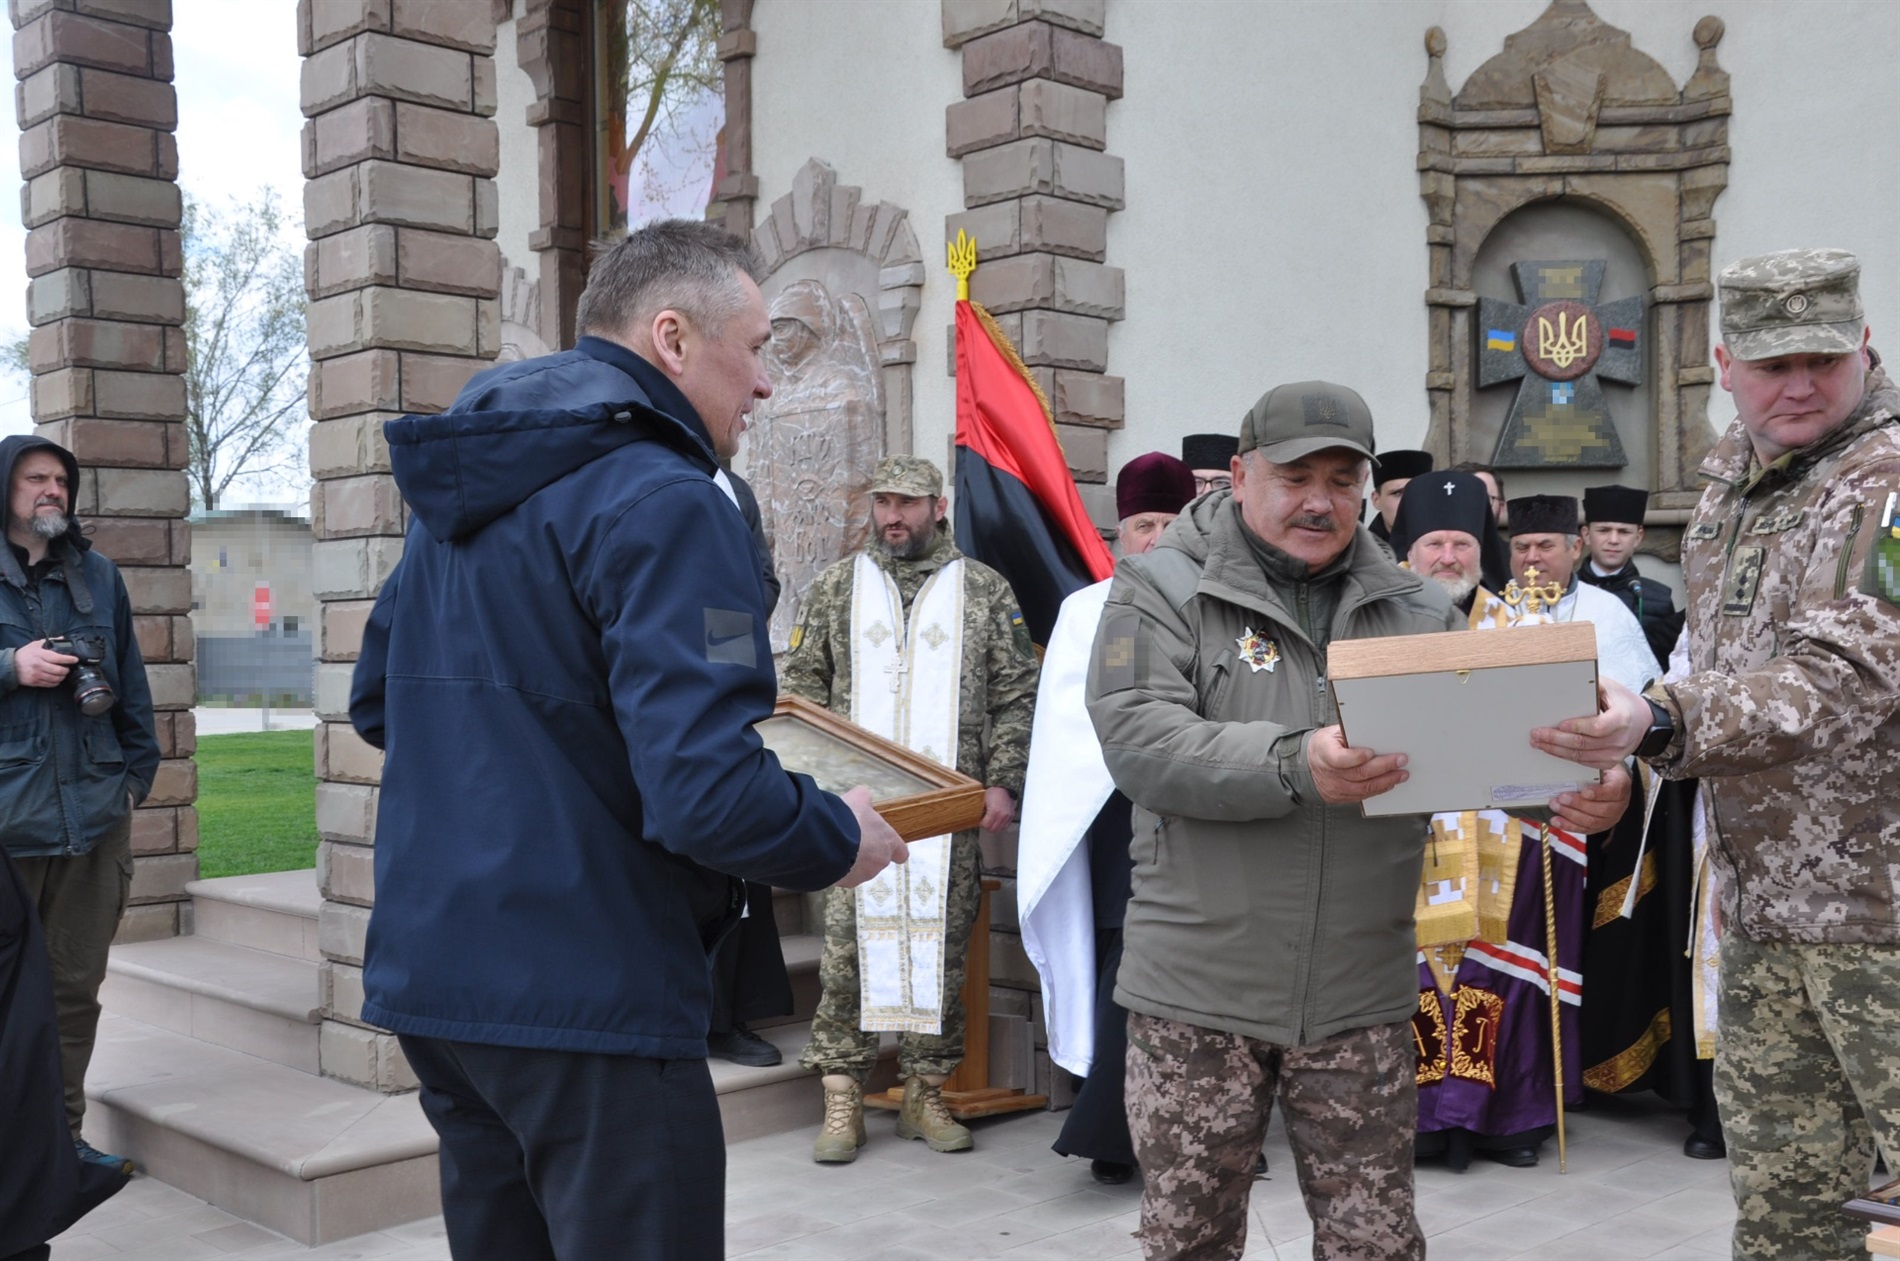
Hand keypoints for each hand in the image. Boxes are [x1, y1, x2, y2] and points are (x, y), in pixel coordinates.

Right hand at [14, 640, 74, 687]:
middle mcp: (39, 665)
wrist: (11, 665)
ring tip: (63, 674)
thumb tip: (62, 638)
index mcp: (40, 655)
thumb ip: (49, 641)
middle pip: (59, 670)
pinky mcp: (35, 682)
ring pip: (55, 678)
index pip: (58, 658)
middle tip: (68, 668)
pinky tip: (56, 679)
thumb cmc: (24, 654)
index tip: (75, 659)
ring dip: (62, 677)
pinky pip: (50, 684)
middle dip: (67, 670)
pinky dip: (56, 682)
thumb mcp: (35, 645)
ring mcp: (37, 674)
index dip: (69, 659)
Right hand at [835, 786, 908, 888]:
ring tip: (837, 846)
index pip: (901, 853)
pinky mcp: (847, 883)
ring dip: (852, 860)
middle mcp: (880, 862)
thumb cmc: (848, 820)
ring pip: (861, 869)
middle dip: (867, 851)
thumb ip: (864, 797)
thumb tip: (863, 795)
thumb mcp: (857, 799)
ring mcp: (863, 874)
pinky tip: (829, 856)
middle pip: (878, 859)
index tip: (888, 846)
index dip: (895, 849)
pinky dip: (839, 868)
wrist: (827, 841)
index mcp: (888, 842)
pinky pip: (844, 875)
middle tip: (852, 838)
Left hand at [979, 786, 1014, 832]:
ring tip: (991, 822)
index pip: (986, 825)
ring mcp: (1008, 816)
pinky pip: (1006, 826)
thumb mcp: (983, 801)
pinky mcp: (1011, 816)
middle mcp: (1002, 815)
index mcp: (994, 811)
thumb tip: (977, 819)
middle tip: (984, 823)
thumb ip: (981, 812)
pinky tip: (997, 821)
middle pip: (993, 829)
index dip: (981, 824)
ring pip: (1000, 829)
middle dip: (987, 827)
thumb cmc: (993, 792)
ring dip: (994, 827)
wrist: (1003, 787)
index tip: (980, 821)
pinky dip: (1001, 826)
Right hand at [1306, 725, 1407, 804]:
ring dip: (1386, 781)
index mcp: (1324, 753)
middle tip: (1400, 760)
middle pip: (1359, 773)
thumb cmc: (1323, 746)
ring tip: (1401, 774)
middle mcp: (1329, 773)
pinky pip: (1363, 796)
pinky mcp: (1340, 797)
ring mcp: (1335, 788)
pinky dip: (1378, 789)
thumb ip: (1350, 735)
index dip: (1357, 757)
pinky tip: (1389, 783)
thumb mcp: (1332, 734)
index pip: (1340, 758)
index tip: (1372, 752)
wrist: (1308, 765)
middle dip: (1383, 767)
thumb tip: (1375, 734)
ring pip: (1364, 787)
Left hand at [1530, 679, 1650, 769]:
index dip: (1578, 727)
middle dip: (1556, 739)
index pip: (1598, 727)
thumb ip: (1591, 686)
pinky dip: (1566, 757)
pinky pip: (1585, 763)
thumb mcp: (1611, 688)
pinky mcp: (1610, 762)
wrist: (1643, 721)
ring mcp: (1616, 753)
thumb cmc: (1623, 702)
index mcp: (1622, 719)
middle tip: (1537, 734)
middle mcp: (1620, 739)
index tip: (1560, 724)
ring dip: (1557, 750)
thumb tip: (1565, 682)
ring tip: (1539, 743)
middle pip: (1584, 743)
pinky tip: (1553, 751)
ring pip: (1581, 756)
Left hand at [1549, 761, 1631, 834]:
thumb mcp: (1600, 764)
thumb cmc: (1602, 771)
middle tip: (1561, 798)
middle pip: (1601, 809)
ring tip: (1555, 806)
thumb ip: (1589, 767)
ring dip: (1570, 815)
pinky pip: (1585, 829)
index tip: (1584, 791)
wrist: (1609, 781)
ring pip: (1592, 821)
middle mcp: (1619, 804)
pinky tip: (1556, 820)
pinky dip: (1569, 826)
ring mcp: (1611, 817)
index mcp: (1621, 785)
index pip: (1614, 791)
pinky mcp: (1600, 826)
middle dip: (1578, 804)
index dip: (1599, 793)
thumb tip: (1568, 762)